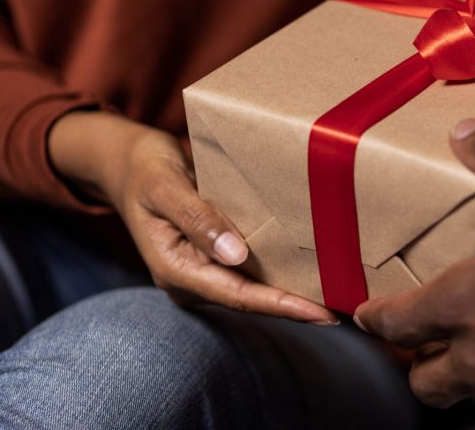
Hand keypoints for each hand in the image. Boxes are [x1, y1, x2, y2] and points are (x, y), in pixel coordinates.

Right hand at [48, 111, 334, 323]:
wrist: (128, 162)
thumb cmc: (144, 169)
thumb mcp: (164, 186)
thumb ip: (197, 218)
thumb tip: (234, 254)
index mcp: (175, 269)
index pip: (237, 296)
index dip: (281, 306)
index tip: (320, 313)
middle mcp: (191, 278)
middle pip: (252, 299)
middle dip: (296, 307)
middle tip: (346, 310)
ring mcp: (204, 270)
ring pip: (255, 287)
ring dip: (294, 292)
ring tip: (340, 294)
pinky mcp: (215, 257)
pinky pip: (253, 270)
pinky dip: (283, 271)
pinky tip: (316, 270)